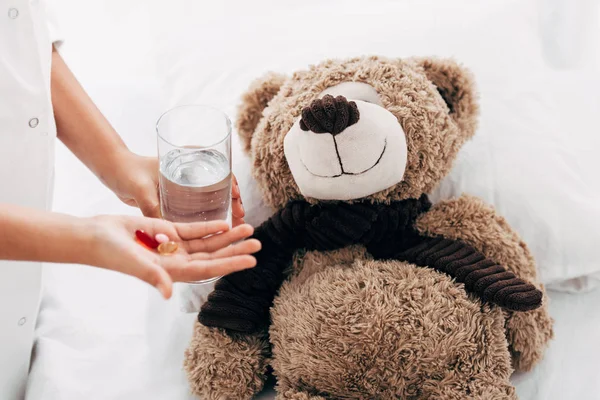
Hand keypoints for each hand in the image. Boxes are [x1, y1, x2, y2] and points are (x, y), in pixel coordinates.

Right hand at [86, 215, 260, 298]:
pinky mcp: (167, 231)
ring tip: (248, 229)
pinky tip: (224, 223)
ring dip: (227, 237)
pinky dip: (209, 227)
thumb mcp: (134, 263)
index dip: (231, 264)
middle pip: (214, 256)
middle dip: (236, 249)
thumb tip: (169, 292)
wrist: (96, 236)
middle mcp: (177, 261)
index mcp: (173, 272)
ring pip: (207, 243)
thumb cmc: (111, 253)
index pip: (209, 268)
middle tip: (258, 243)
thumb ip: (153, 276)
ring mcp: (173, 247)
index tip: (251, 261)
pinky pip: (194, 231)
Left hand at [109, 153, 245, 225]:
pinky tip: (218, 230)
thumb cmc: (126, 172)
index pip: (219, 168)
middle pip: (221, 185)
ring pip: (214, 197)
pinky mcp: (179, 197)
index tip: (234, 195)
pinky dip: (211, 216)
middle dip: (234, 200)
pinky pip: (200, 207)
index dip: (231, 182)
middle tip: (241, 216)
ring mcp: (186, 185)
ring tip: (237, 224)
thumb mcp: (140, 188)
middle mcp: (191, 171)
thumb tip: (162, 228)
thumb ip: (149, 207)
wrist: (113, 172)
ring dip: (226, 209)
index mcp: (188, 160)